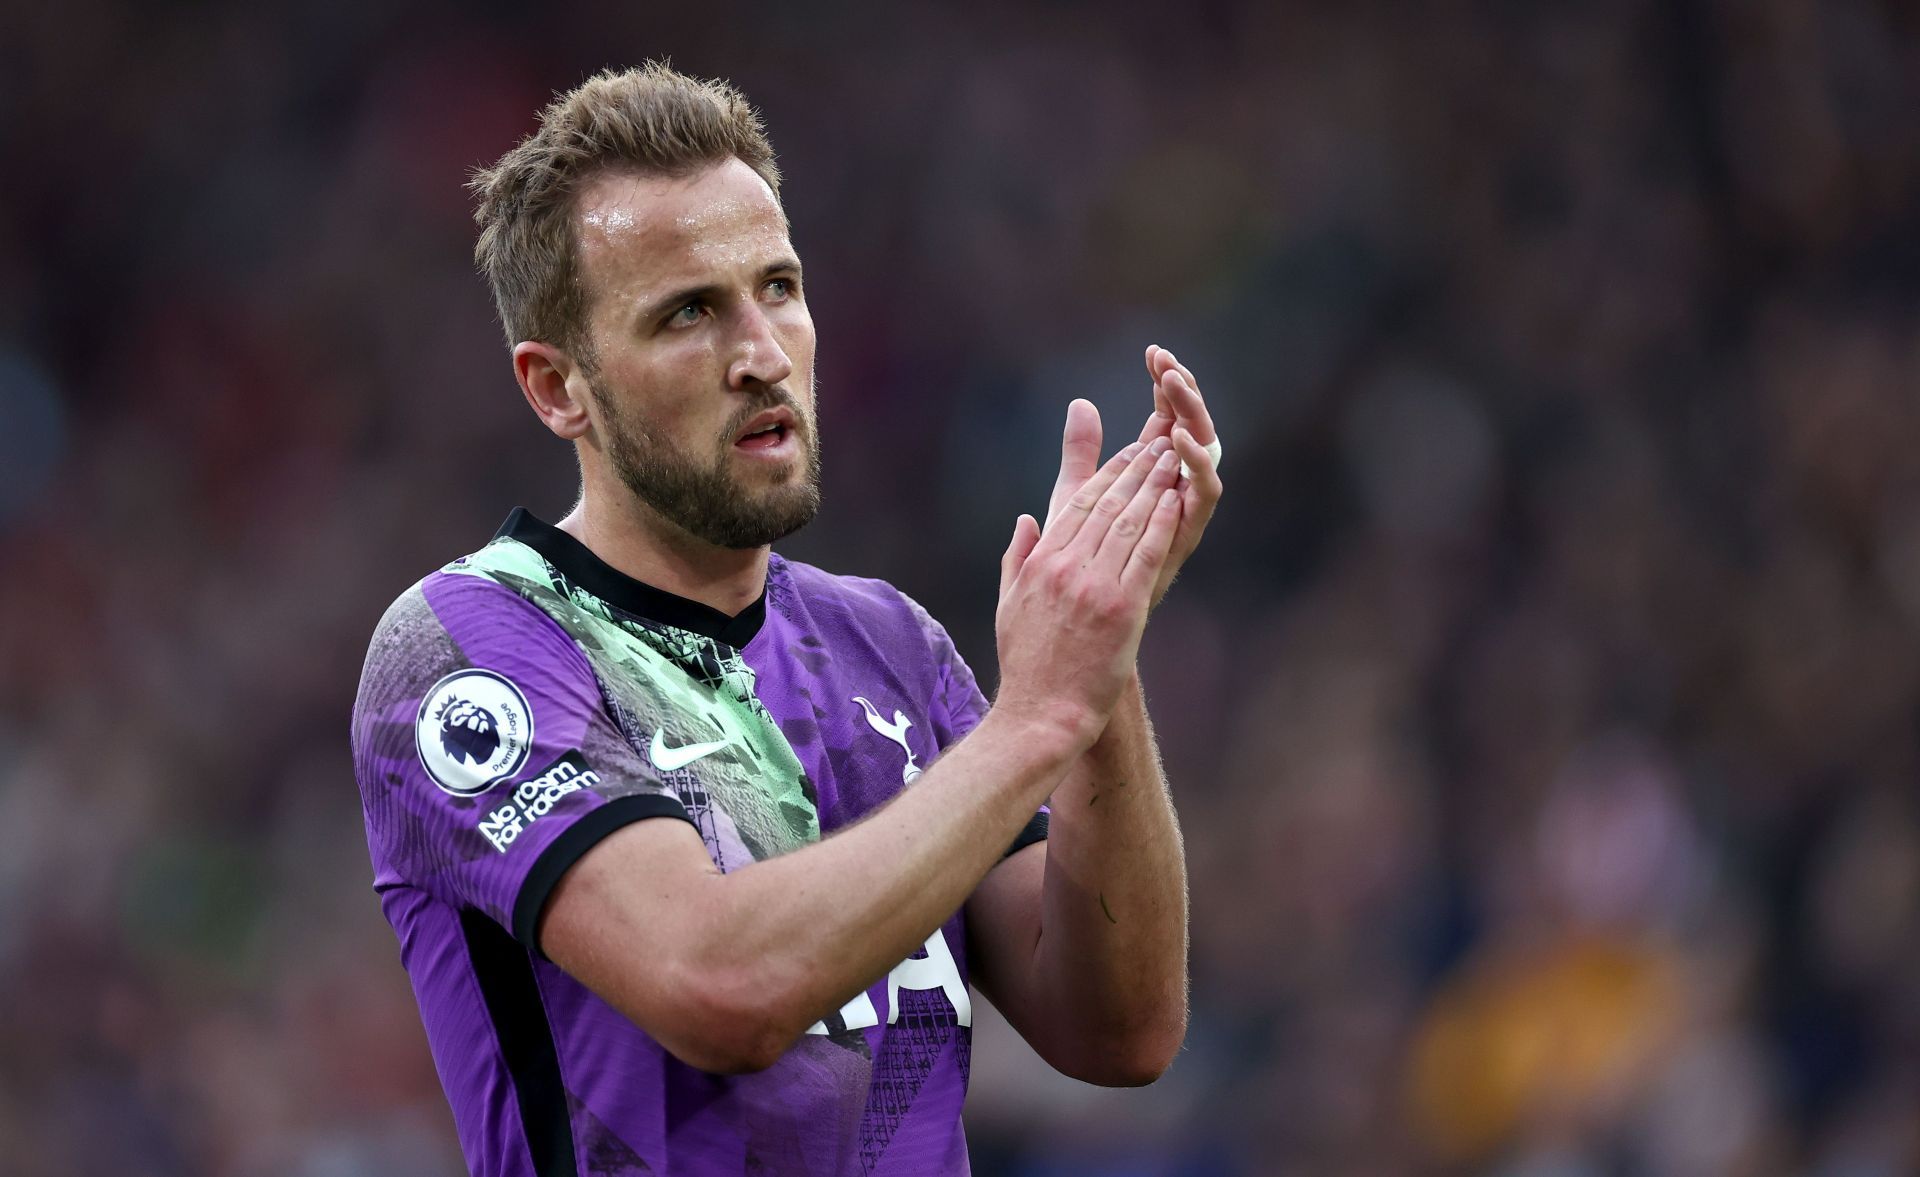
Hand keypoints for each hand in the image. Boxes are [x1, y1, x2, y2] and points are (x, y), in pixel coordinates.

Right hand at [996, 437, 1183, 743]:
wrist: (1041, 714)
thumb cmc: (1027, 667)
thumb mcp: (1008, 604)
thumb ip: (1017, 557)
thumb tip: (1026, 520)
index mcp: (1040, 563)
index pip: (1077, 505)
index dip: (1107, 474)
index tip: (1127, 453)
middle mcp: (1065, 567)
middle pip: (1107, 504)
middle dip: (1136, 468)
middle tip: (1159, 442)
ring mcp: (1094, 586)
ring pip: (1129, 522)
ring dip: (1154, 486)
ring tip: (1173, 460)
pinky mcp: (1122, 609)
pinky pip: (1146, 555)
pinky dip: (1163, 524)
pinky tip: (1177, 501)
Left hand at [1045, 347, 1222, 606]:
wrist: (1083, 635)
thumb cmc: (1077, 575)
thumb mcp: (1072, 502)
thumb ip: (1081, 455)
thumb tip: (1081, 403)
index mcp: (1152, 480)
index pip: (1166, 419)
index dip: (1162, 387)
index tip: (1154, 352)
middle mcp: (1176, 493)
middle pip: (1189, 429)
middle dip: (1181, 392)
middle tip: (1167, 359)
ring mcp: (1185, 514)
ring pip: (1204, 453)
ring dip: (1192, 416)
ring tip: (1174, 384)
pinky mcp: (1188, 538)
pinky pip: (1205, 494)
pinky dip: (1196, 464)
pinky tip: (1176, 438)